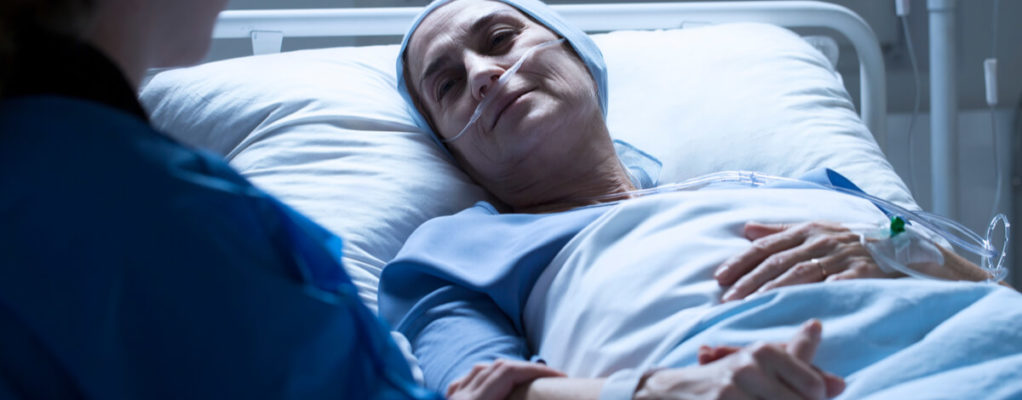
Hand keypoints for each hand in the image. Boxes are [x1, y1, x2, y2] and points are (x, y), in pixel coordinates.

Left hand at [446, 359, 564, 399]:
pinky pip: (464, 383)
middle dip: (527, 369)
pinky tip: (493, 387)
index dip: (537, 371)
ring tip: (527, 381)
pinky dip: (483, 379)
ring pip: (478, 371)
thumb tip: (540, 395)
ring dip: (506, 371)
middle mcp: (461, 397)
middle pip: (496, 367)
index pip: (508, 373)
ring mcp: (452, 399)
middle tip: (552, 379)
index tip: (561, 377)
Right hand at [636, 320, 844, 399]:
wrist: (668, 393)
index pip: (815, 390)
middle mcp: (749, 368)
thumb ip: (800, 369)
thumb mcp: (758, 365)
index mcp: (764, 351)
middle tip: (763, 397)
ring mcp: (732, 392)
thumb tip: (841, 383)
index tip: (786, 396)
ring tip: (752, 399)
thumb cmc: (722, 380)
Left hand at [716, 221, 896, 301]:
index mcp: (807, 230)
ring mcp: (842, 256)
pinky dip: (819, 291)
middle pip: (778, 262)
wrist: (904, 249)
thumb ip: (780, 232)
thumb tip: (747, 229)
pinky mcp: (864, 271)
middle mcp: (821, 241)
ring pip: (801, 273)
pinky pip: (837, 283)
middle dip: (749, 281)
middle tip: (727, 299)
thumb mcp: (816, 231)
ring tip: (751, 305)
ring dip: (773, 289)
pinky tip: (800, 304)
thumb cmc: (852, 243)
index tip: (720, 277)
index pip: (766, 246)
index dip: (741, 261)